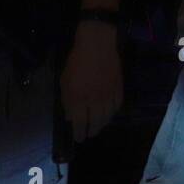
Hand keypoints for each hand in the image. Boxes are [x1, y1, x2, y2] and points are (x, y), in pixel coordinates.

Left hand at [59, 21, 122, 142]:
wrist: (97, 45)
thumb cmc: (76, 62)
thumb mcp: (64, 81)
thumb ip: (67, 101)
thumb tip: (70, 117)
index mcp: (79, 98)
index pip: (79, 123)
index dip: (79, 133)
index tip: (79, 138)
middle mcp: (95, 100)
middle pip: (95, 122)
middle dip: (91, 131)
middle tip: (89, 135)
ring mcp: (108, 94)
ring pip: (108, 116)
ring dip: (103, 124)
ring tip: (99, 127)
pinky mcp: (119, 88)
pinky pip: (117, 106)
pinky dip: (113, 112)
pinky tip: (109, 114)